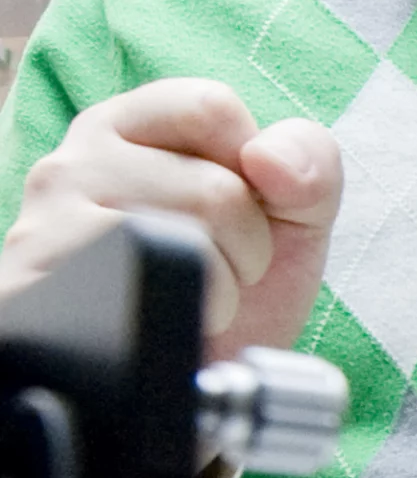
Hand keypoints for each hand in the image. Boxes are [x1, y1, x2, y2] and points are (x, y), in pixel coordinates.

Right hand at [0, 80, 342, 361]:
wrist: (192, 371)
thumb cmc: (232, 280)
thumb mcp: (293, 213)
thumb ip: (310, 164)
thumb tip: (270, 156)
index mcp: (131, 126)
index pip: (210, 106)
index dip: (256, 167)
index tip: (245, 203)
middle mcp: (77, 161)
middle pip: (214, 185)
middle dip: (247, 241)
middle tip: (220, 264)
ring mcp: (52, 220)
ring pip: (190, 234)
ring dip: (226, 282)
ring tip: (197, 291)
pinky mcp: (44, 279)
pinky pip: (160, 282)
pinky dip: (200, 311)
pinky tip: (179, 316)